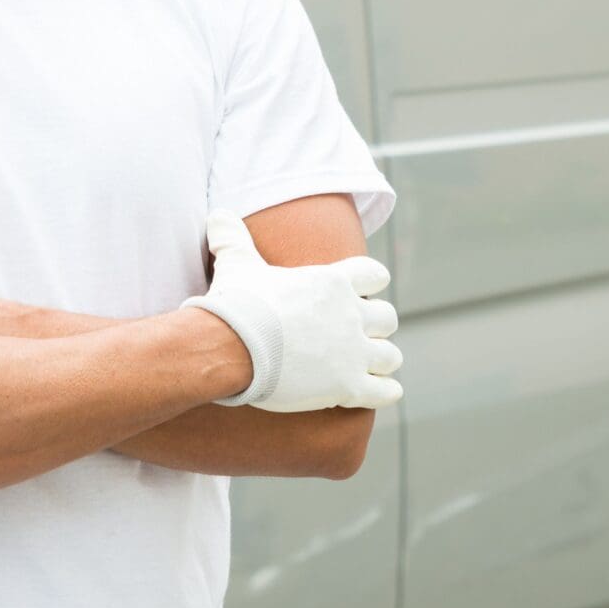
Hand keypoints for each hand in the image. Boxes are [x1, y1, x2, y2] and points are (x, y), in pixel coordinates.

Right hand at [182, 211, 402, 411]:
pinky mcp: (348, 387)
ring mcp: (353, 353)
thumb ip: (233, 239)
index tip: (358, 292)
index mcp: (333, 282)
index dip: (369, 284)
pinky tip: (377, 392)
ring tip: (365, 366)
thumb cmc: (236, 304)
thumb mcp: (236, 264)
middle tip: (355, 334)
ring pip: (390, 356)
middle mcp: (351, 315)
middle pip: (388, 318)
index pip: (375, 275)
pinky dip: (385, 392)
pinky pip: (386, 392)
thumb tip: (217, 215)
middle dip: (376, 326)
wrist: (229, 346)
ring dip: (380, 361)